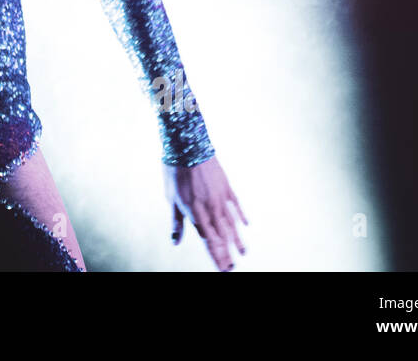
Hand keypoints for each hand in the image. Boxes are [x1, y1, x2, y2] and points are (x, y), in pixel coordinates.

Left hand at [164, 155, 246, 270]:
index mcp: (196, 213)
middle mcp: (211, 209)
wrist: (188, 147)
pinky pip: (236, 205)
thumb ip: (176, 222)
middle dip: (227, 254)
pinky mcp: (226, 187)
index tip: (223, 269)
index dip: (216, 256)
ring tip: (242, 252)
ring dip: (237, 239)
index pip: (209, 241)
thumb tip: (174, 241)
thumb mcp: (171, 198)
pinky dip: (242, 216)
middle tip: (232, 267)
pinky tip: (246, 225)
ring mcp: (221, 198)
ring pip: (231, 224)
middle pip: (222, 236)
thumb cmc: (175, 172)